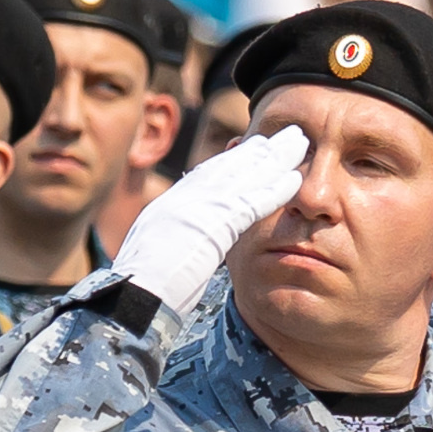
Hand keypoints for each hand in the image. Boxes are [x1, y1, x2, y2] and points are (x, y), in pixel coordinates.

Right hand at [108, 125, 309, 316]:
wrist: (134, 297)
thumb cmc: (144, 289)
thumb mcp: (159, 254)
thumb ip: (179, 238)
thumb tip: (194, 238)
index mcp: (171, 206)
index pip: (210, 174)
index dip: (237, 158)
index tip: (259, 145)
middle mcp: (184, 199)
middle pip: (230, 166)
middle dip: (260, 149)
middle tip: (287, 134)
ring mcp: (198, 210)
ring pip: (244, 176)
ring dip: (275, 159)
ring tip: (298, 143)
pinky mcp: (212, 227)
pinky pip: (250, 204)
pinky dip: (273, 190)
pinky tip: (294, 180)